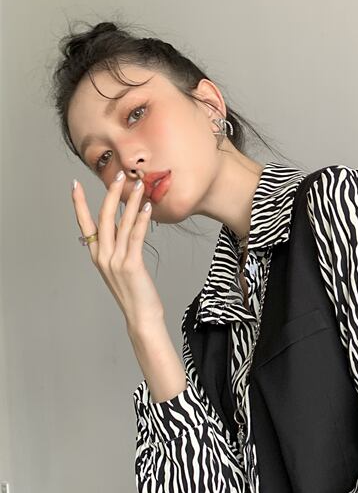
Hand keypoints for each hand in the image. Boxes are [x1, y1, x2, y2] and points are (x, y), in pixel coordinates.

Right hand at [71, 170, 164, 329]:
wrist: (141, 317)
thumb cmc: (135, 292)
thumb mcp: (120, 267)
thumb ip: (118, 246)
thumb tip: (124, 223)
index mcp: (97, 256)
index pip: (85, 225)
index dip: (79, 204)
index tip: (75, 185)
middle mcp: (103, 256)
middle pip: (103, 218)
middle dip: (110, 194)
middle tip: (117, 175)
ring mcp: (115, 260)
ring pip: (120, 224)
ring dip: (130, 202)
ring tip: (138, 185)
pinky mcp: (131, 264)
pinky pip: (135, 236)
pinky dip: (141, 220)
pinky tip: (147, 207)